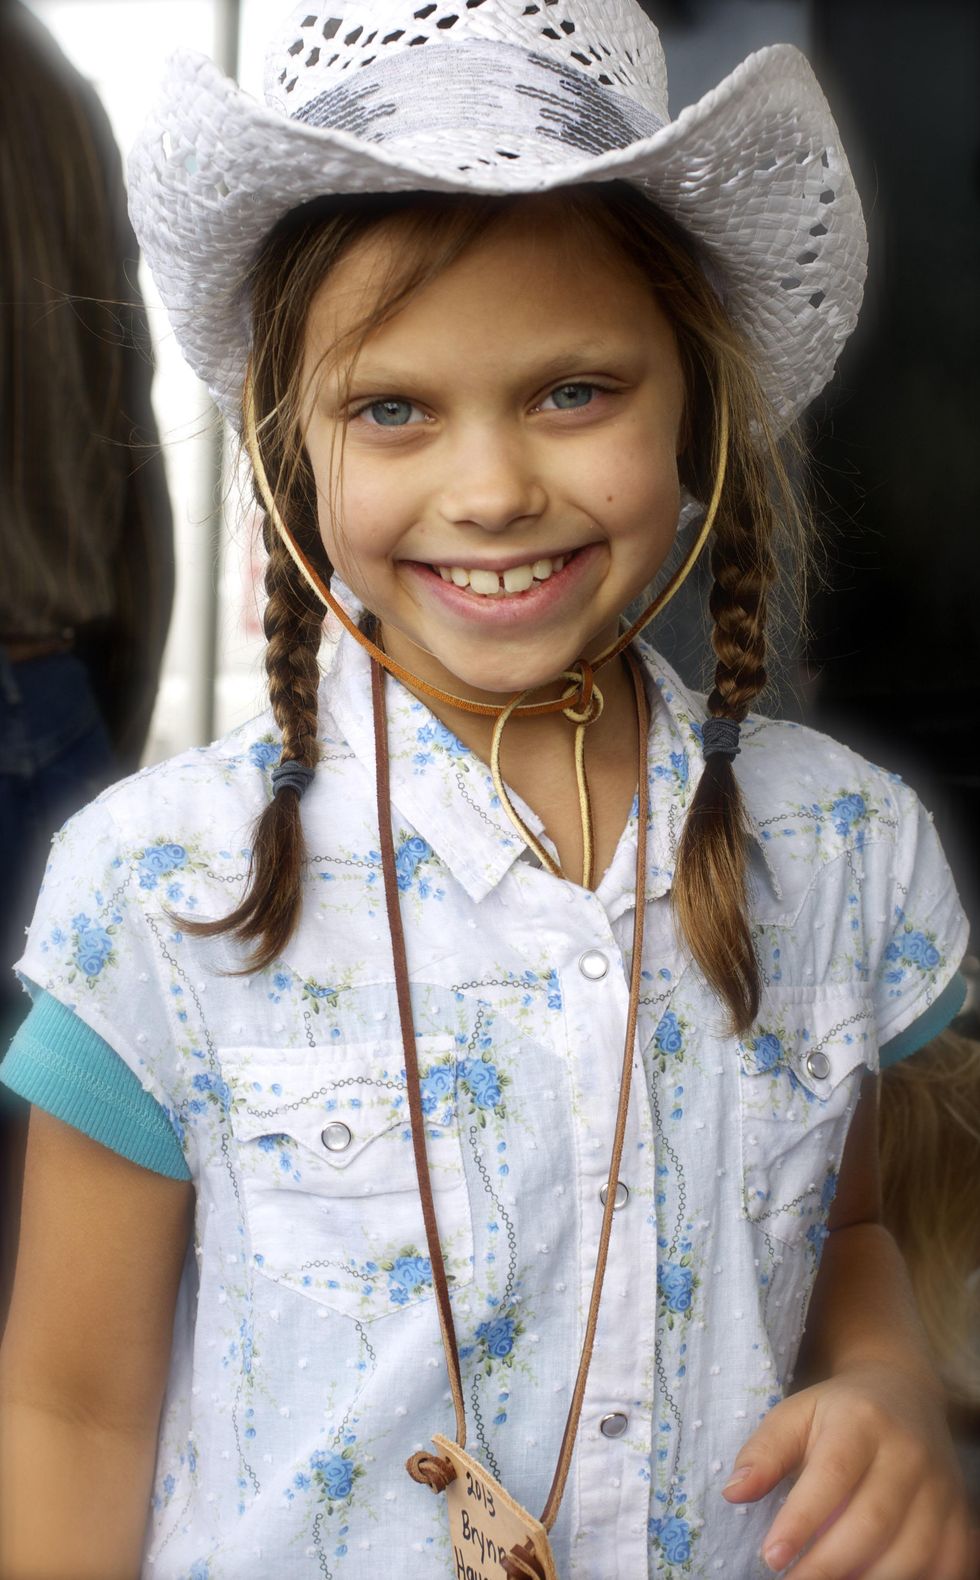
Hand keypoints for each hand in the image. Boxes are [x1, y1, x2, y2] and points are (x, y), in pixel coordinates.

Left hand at [721, 1365, 974, 1577]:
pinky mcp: (961, 1517)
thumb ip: (765, 1453)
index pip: (832, 1474)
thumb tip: (733, 1493)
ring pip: (912, 1551)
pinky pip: (948, 1565)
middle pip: (873, 1520)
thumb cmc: (838, 1413)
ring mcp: (940, 1487)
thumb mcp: (795, 1414)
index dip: (802, 1519)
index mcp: (861, 1421)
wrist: (905, 1395)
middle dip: (830, 1563)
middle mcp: (908, 1453)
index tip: (771, 1556)